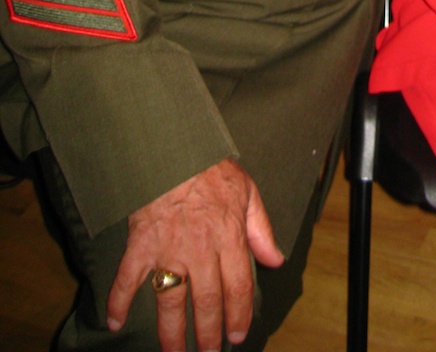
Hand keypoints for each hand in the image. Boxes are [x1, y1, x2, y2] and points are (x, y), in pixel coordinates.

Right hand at [106, 158, 283, 351]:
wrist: (173, 147)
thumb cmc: (211, 167)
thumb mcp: (247, 191)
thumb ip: (261, 228)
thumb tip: (275, 260)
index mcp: (228, 236)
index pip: (238, 287)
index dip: (238, 315)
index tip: (237, 334)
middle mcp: (200, 248)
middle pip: (206, 302)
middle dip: (207, 335)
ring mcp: (168, 248)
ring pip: (170, 301)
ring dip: (171, 333)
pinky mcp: (141, 243)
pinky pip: (127, 278)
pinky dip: (118, 302)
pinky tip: (115, 323)